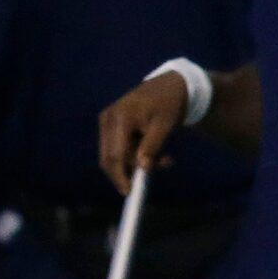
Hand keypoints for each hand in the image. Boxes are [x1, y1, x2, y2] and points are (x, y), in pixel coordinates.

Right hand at [98, 71, 188, 193]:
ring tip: (165, 159)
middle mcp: (109, 118)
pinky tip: (153, 152)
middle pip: (110, 157)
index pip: (115, 155)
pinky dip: (133, 155)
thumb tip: (143, 168)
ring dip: (136, 163)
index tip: (130, 192)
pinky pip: (117, 148)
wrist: (170, 86)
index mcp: (121, 117)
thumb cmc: (170, 104)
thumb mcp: (165, 125)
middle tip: (156, 171)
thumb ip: (152, 147)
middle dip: (130, 170)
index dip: (120, 176)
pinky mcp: (110, 124)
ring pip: (114, 155)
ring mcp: (107, 121)